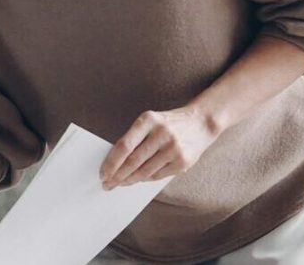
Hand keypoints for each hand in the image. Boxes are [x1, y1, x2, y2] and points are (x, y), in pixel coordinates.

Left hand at [99, 106, 219, 188]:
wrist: (201, 123)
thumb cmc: (169, 124)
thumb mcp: (150, 122)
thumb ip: (134, 138)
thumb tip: (114, 163)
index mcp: (148, 120)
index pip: (124, 145)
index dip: (111, 162)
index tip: (103, 173)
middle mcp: (162, 133)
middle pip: (133, 161)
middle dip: (117, 175)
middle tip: (107, 183)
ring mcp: (174, 148)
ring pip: (145, 171)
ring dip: (129, 180)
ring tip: (120, 183)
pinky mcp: (183, 162)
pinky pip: (158, 175)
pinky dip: (145, 179)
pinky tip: (138, 179)